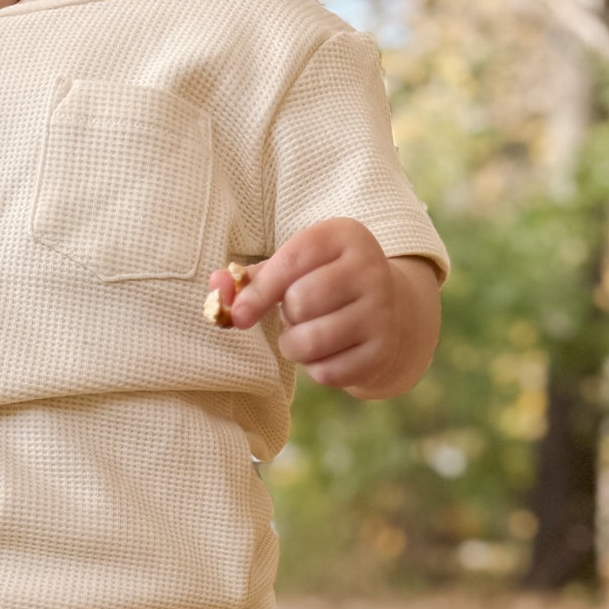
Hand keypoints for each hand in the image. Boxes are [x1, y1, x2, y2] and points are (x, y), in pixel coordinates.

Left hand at [211, 218, 419, 397]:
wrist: (392, 312)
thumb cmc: (326, 284)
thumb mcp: (296, 268)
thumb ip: (252, 279)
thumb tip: (215, 288)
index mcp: (345, 236)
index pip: (291, 263)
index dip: (258, 292)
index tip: (241, 315)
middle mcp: (370, 269)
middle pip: (299, 304)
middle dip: (286, 317)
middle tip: (299, 314)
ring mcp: (381, 312)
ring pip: (310, 342)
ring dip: (294, 346)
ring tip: (305, 335)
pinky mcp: (382, 352)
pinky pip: (326, 372)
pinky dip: (316, 368)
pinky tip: (329, 352)